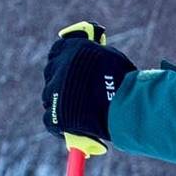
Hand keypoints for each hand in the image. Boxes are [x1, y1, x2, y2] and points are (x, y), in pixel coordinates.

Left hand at [42, 25, 136, 147]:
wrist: (125, 106)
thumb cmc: (124, 80)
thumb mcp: (110, 57)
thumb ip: (93, 57)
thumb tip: (90, 59)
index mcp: (71, 49)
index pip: (57, 51)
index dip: (62, 59)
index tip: (66, 66)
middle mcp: (58, 68)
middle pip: (51, 74)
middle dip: (60, 81)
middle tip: (74, 90)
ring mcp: (54, 92)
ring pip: (50, 97)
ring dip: (59, 102)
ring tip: (77, 110)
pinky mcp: (55, 116)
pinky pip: (50, 119)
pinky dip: (59, 124)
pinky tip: (71, 126)